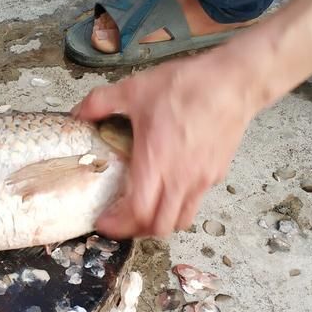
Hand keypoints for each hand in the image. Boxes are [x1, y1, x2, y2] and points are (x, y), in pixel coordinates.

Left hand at [73, 50, 256, 238]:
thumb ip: (100, 102)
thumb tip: (78, 113)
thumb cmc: (187, 85)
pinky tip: (169, 185)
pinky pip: (196, 201)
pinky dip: (178, 204)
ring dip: (159, 221)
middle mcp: (180, 177)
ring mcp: (202, 179)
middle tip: (120, 219)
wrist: (233, 81)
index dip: (118, 225)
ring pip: (180, 219)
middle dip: (135, 230)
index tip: (103, 222)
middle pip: (159, 226)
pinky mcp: (216, 173)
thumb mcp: (135, 88)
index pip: (138, 213)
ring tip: (144, 209)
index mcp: (156, 161)